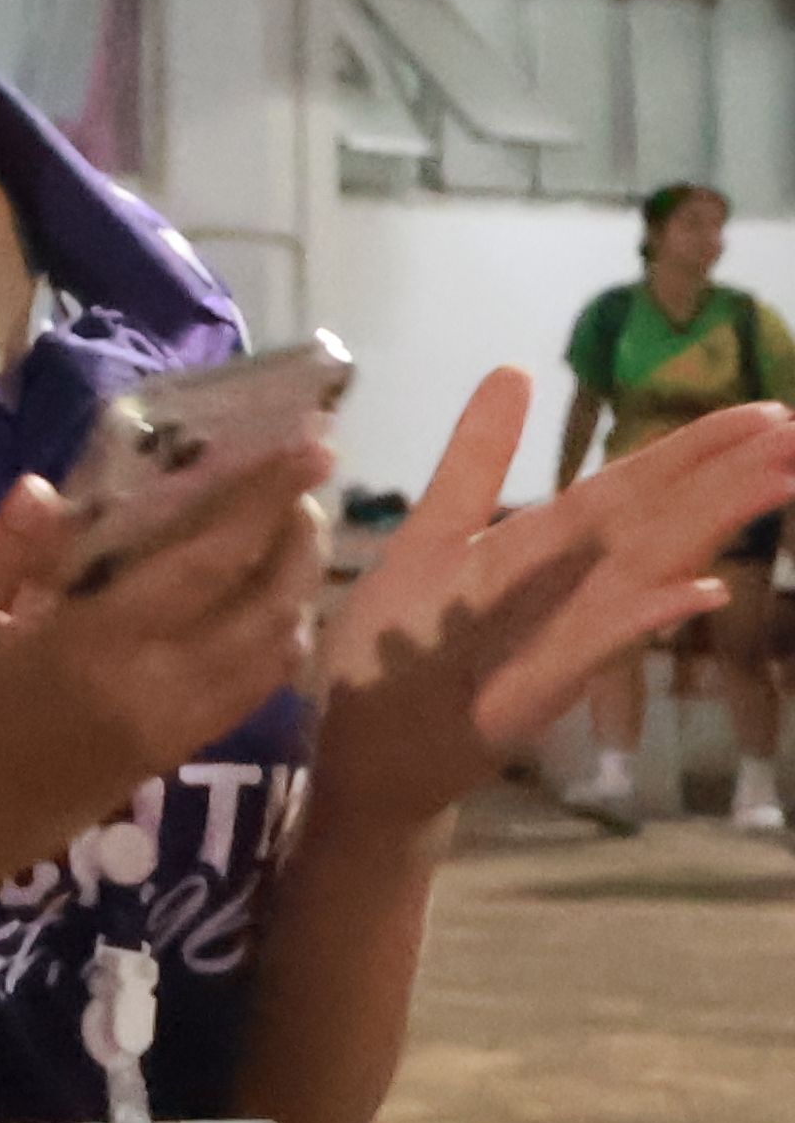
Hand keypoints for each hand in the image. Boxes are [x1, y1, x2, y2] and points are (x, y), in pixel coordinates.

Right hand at [0, 445, 331, 904]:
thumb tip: (48, 488)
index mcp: (94, 647)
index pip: (206, 562)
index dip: (263, 502)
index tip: (308, 449)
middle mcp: (154, 690)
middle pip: (264, 610)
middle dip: (297, 543)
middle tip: (304, 491)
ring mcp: (169, 731)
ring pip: (269, 660)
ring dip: (294, 595)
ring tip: (291, 544)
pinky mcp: (167, 761)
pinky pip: (246, 697)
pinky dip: (273, 650)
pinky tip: (265, 619)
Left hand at [313, 376, 794, 831]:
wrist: (368, 753)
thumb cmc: (407, 647)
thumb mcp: (433, 533)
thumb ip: (477, 459)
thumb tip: (513, 369)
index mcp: (544, 548)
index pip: (629, 487)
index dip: (691, 450)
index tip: (768, 411)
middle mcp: (567, 590)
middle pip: (653, 521)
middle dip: (723, 477)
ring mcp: (556, 640)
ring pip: (643, 572)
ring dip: (706, 527)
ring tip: (777, 478)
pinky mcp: (530, 691)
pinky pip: (592, 648)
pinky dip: (640, 619)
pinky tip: (700, 592)